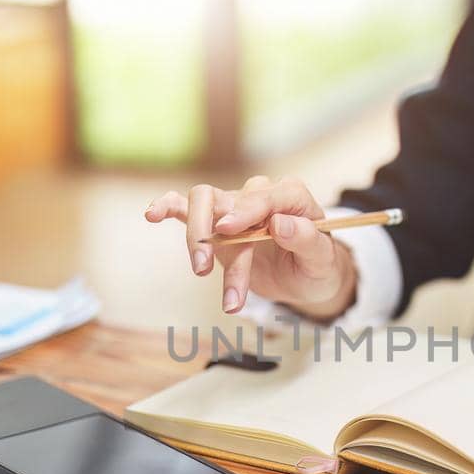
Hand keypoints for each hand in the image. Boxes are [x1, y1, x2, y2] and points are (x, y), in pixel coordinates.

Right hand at [145, 175, 356, 316]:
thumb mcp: (321, 259)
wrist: (304, 278)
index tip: (227, 230)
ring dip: (196, 239)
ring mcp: (234, 207)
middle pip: (227, 200)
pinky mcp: (215, 224)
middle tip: (203, 269)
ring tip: (199, 272)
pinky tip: (152, 213)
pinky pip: (186, 207)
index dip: (246, 211)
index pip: (267, 196)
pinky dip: (168, 207)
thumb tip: (280, 224)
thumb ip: (306, 239)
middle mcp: (260, 195)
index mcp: (291, 197)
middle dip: (212, 235)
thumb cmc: (317, 265)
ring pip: (204, 206)